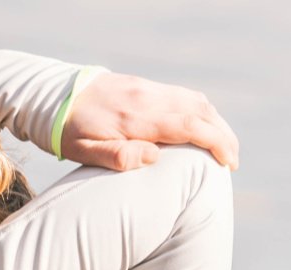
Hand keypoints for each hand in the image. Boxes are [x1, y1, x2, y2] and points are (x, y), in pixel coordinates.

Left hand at [62, 72, 239, 170]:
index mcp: (136, 119)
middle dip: (224, 136)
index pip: (189, 125)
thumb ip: (118, 157)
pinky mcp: (147, 86)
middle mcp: (148, 99)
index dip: (216, 143)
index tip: (229, 163)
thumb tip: (154, 157)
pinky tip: (205, 127)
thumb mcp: (84, 151)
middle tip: (233, 161)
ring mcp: (149, 89)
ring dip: (216, 123)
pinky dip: (202, 111)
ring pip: (196, 100)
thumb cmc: (70, 131)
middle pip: (201, 111)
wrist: (57, 95)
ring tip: (225, 147)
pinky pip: (184, 95)